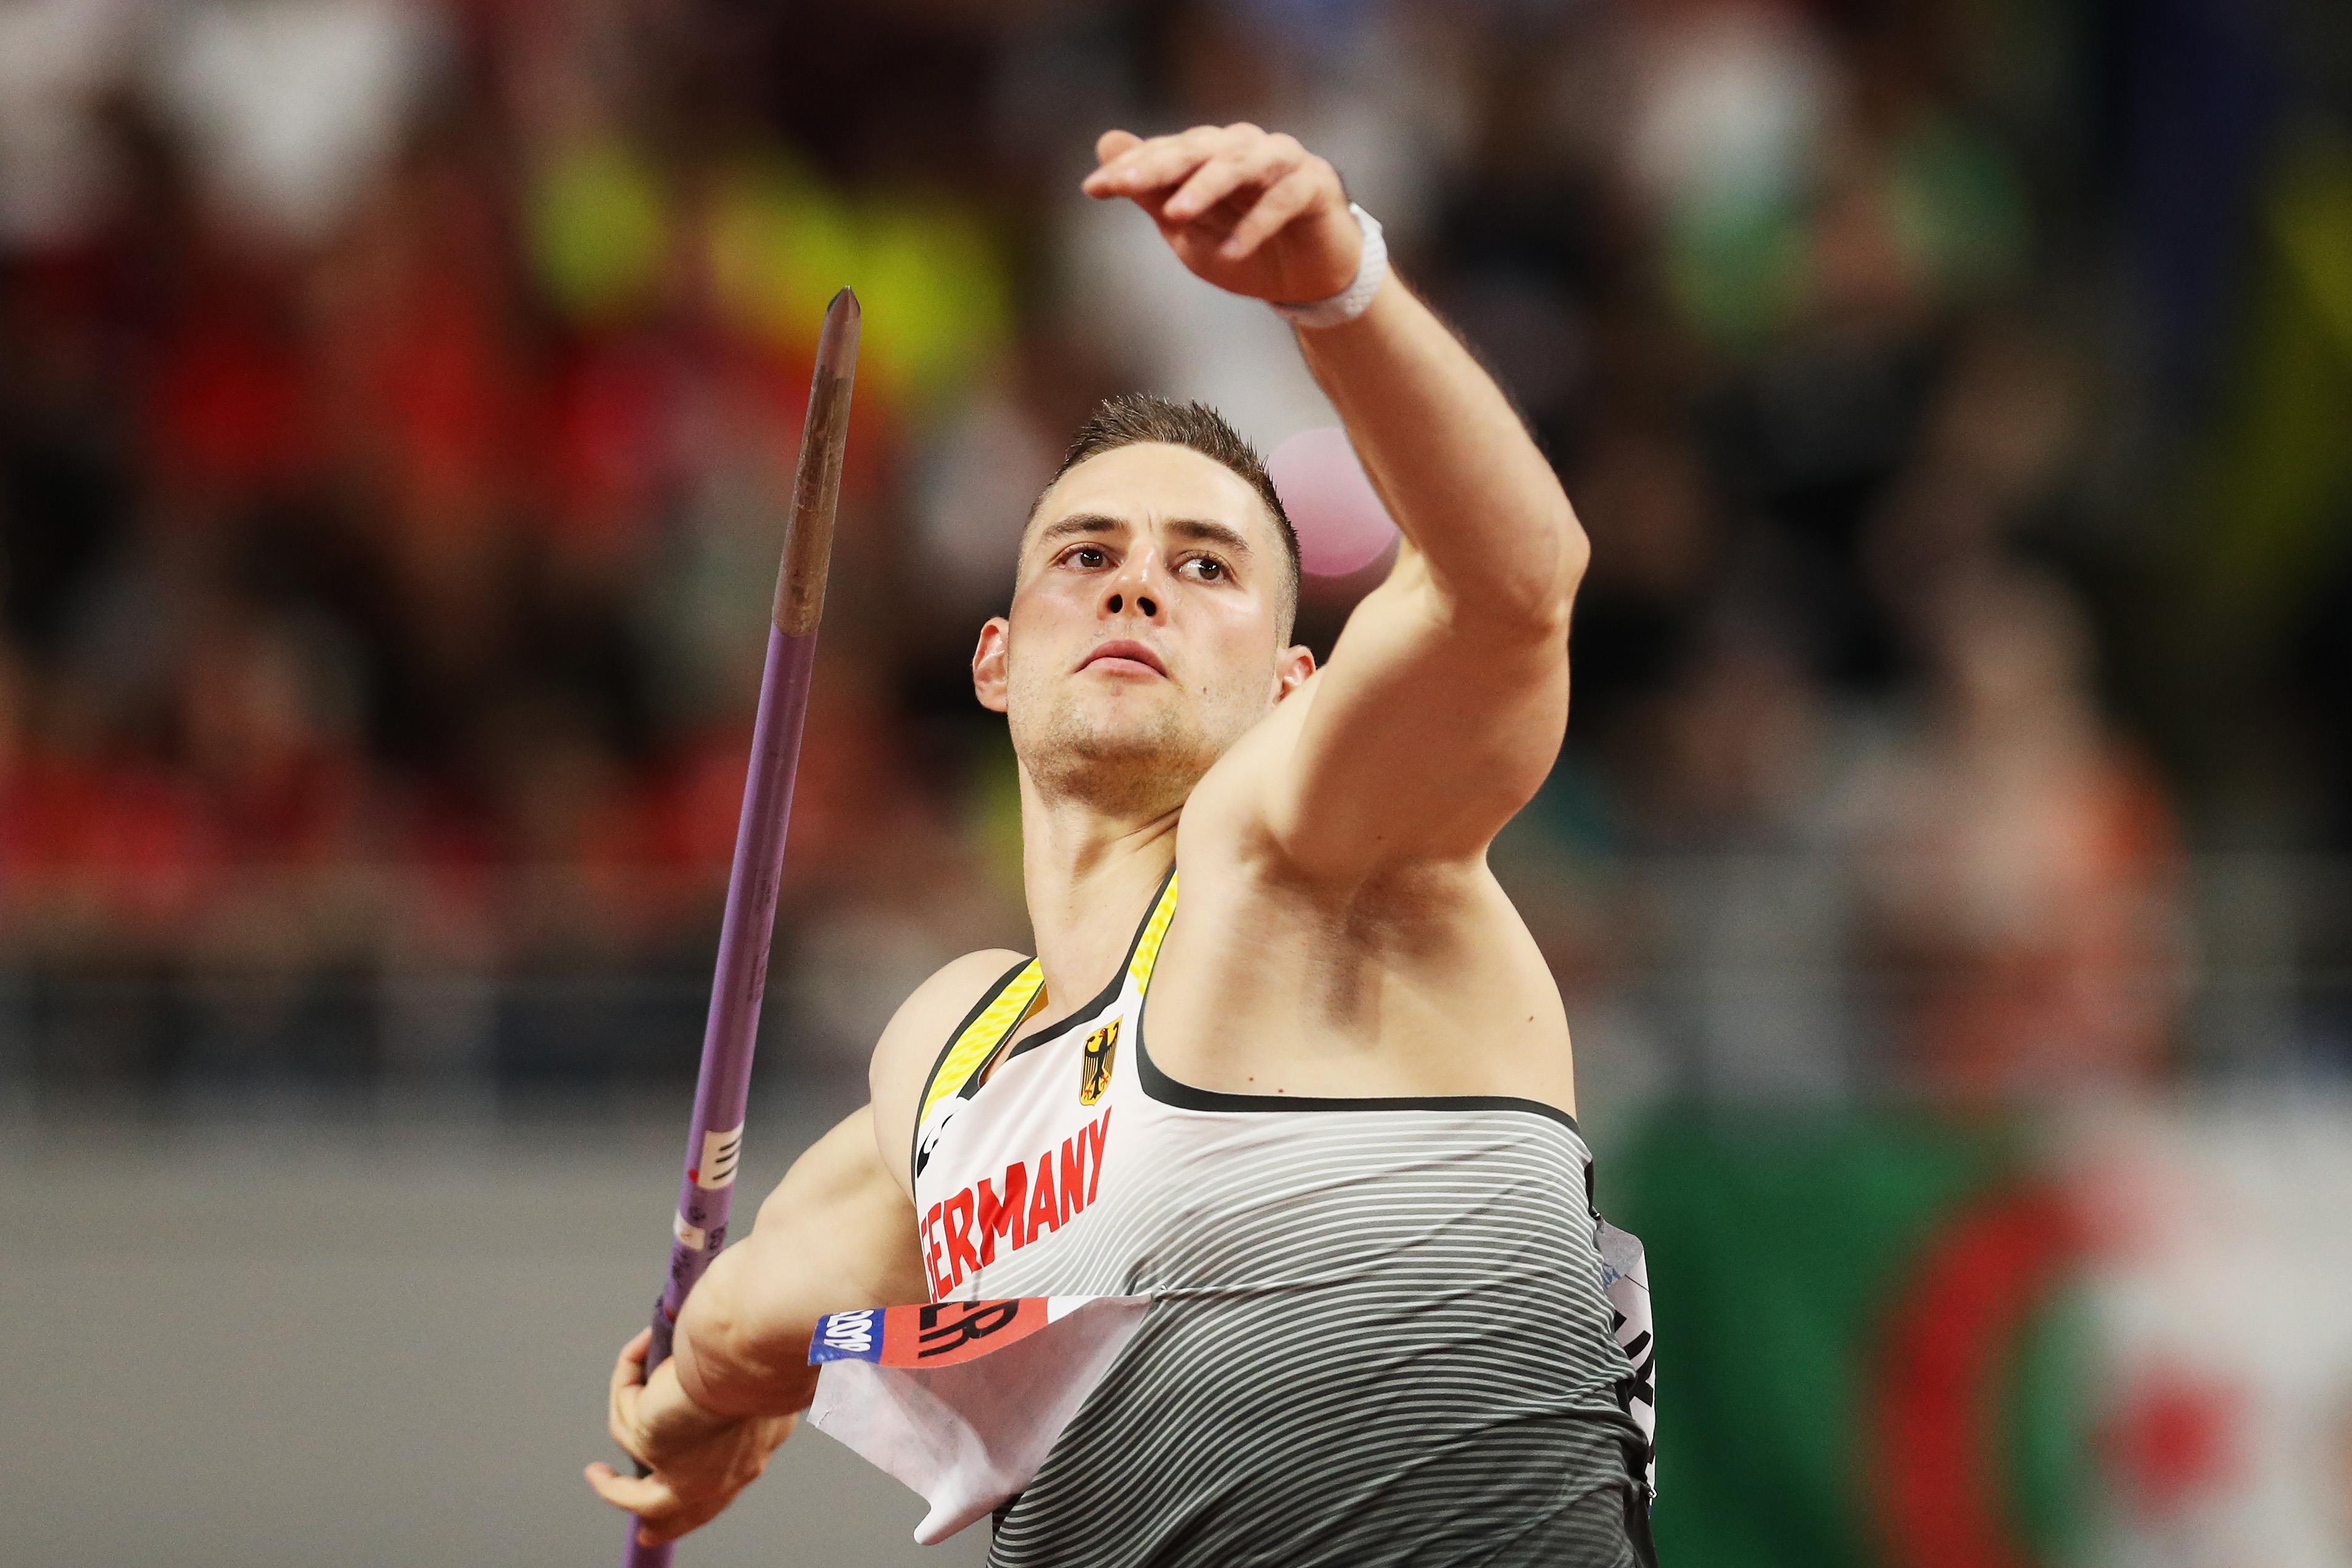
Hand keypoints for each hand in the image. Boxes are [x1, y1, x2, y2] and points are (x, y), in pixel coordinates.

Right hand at [584, 1328, 797, 1547]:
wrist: (750, 1349)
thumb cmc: (766, 1354)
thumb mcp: (775, 1381)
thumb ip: (766, 1397)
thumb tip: (773, 1392)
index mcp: (751, 1454)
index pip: (724, 1488)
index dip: (704, 1500)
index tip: (692, 1502)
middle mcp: (719, 1475)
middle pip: (680, 1516)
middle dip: (660, 1526)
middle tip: (646, 1535)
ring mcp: (681, 1469)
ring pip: (637, 1491)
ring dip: (614, 1487)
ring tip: (597, 1475)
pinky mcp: (648, 1442)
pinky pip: (622, 1418)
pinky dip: (624, 1383)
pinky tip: (634, 1356)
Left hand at [1081, 124, 1360, 305]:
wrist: (1307, 280)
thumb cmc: (1242, 247)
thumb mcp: (1187, 229)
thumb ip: (1151, 192)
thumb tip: (1106, 142)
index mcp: (1210, 153)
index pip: (1165, 152)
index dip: (1130, 168)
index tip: (1093, 188)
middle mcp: (1243, 147)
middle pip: (1198, 149)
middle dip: (1159, 166)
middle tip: (1125, 185)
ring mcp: (1281, 162)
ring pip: (1240, 164)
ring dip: (1206, 187)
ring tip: (1177, 215)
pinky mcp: (1314, 187)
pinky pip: (1283, 200)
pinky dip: (1256, 225)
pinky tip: (1232, 251)